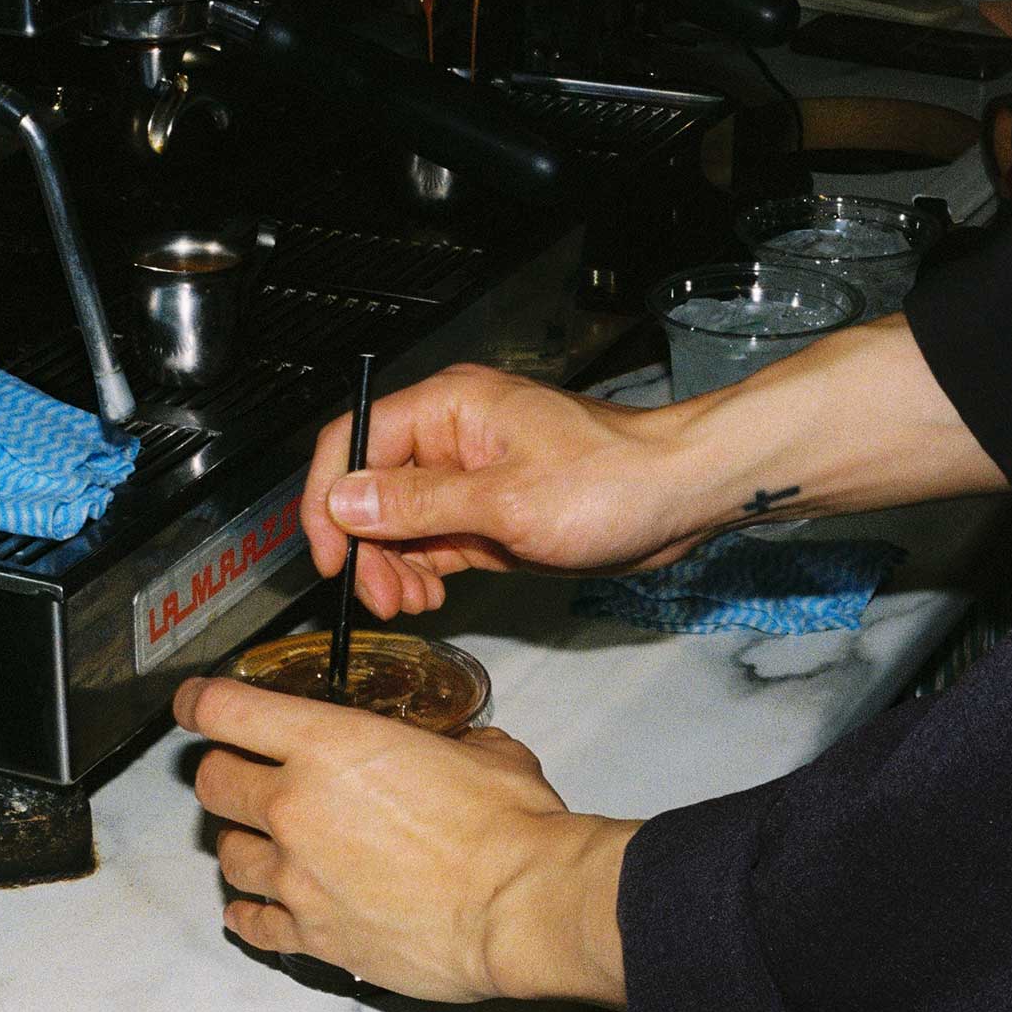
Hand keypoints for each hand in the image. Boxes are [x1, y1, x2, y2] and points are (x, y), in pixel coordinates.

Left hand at [176, 676, 635, 1004]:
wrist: (521, 908)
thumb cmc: (510, 828)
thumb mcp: (480, 751)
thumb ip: (441, 743)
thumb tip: (451, 749)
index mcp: (328, 746)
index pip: (223, 711)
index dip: (200, 703)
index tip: (197, 705)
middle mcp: (295, 808)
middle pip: (213, 783)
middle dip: (227, 774)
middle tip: (250, 776)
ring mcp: (296, 877)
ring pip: (226, 853)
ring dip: (243, 842)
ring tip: (269, 843)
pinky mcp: (311, 936)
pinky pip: (251, 922)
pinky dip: (252, 911)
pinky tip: (261, 906)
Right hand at [302, 364, 703, 619]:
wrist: (683, 496)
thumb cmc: (616, 481)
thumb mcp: (505, 501)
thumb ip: (418, 504)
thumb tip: (346, 504)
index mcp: (448, 408)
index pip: (352, 442)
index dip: (328, 500)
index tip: (329, 555)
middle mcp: (450, 436)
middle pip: (369, 489)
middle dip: (365, 548)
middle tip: (379, 598)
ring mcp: (469, 475)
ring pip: (396, 522)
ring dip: (391, 567)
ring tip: (410, 603)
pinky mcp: (488, 510)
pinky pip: (431, 540)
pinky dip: (420, 571)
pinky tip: (428, 596)